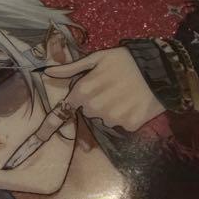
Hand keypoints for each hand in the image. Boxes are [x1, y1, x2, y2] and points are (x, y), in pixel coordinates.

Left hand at [44, 48, 164, 131]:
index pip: (63, 112)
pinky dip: (127, 116)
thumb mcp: (97, 58)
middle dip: (96, 102)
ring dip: (112, 110)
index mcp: (84, 91)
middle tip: (112, 87)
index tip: (37, 140)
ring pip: (105, 119)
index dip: (48, 127)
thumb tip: (47, 72)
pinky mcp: (129, 126)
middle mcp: (94, 108)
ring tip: (125, 93)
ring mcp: (112, 119)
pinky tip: (135, 102)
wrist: (161, 68)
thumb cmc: (125, 60)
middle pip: (89, 112)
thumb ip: (71, 69)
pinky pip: (122, 124)